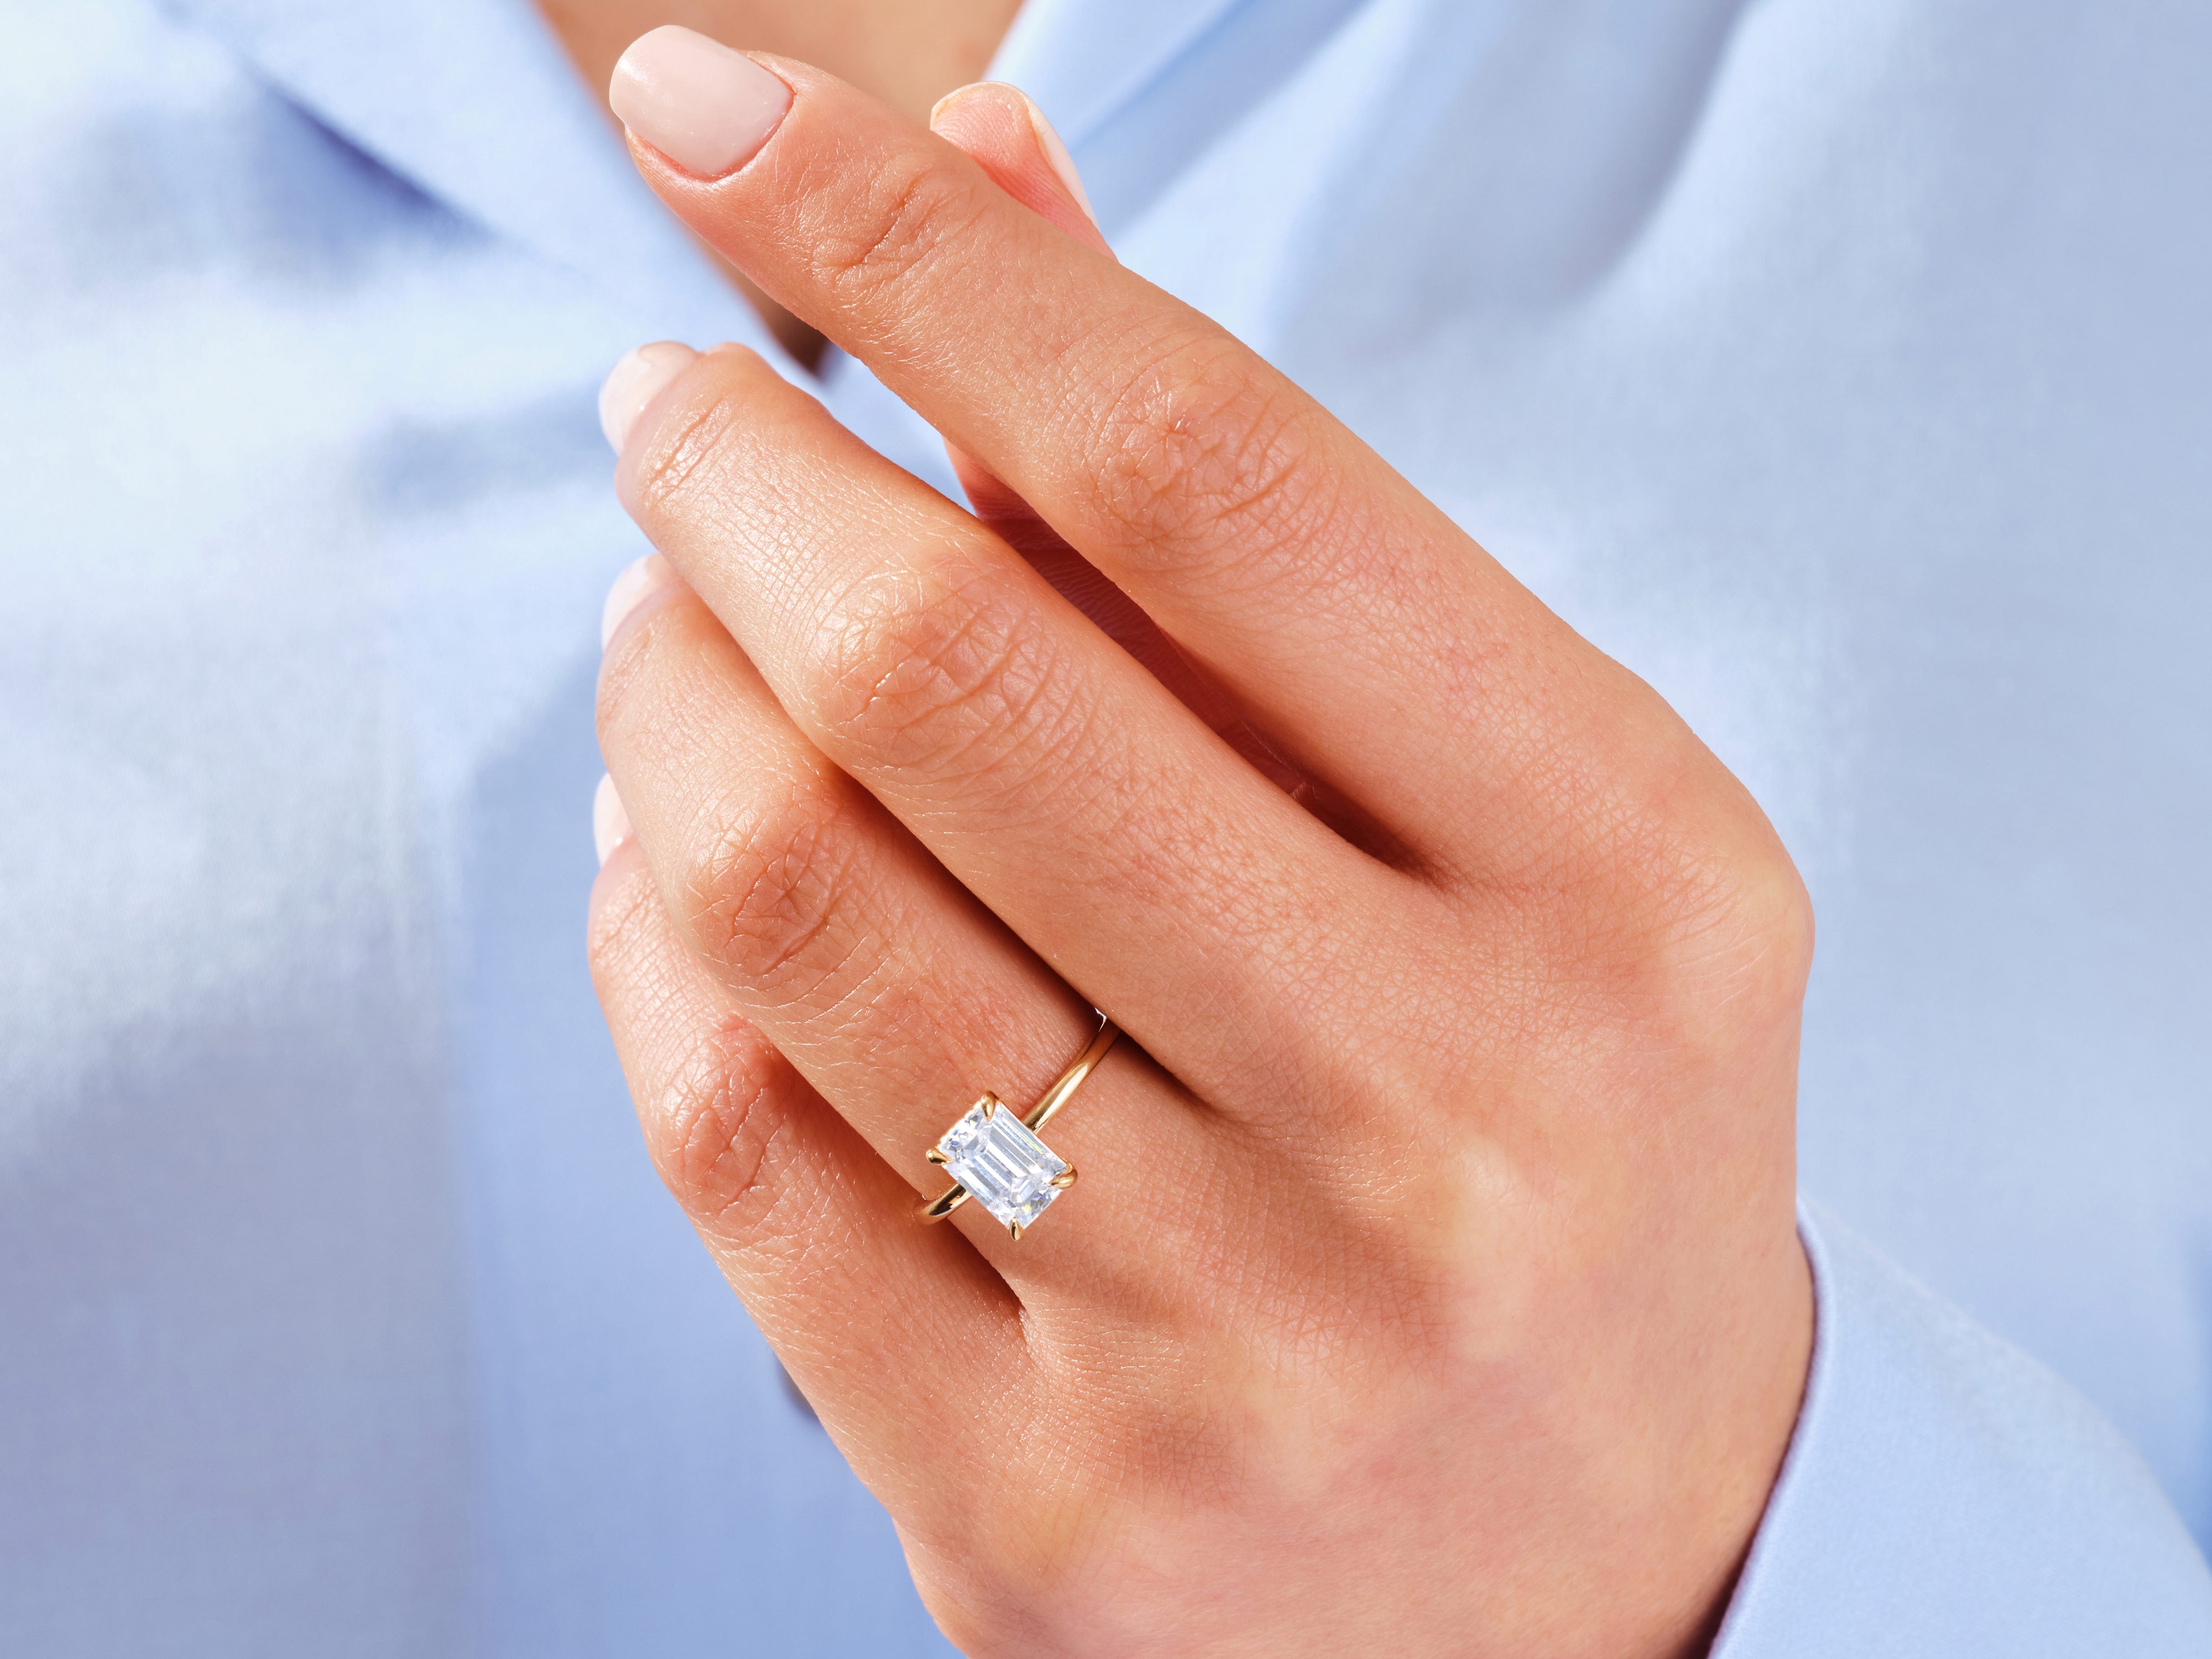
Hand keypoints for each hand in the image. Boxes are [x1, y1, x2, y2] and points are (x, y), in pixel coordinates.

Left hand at [587, 29, 1811, 1657]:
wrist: (1616, 1559)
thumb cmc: (1552, 1120)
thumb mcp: (1507, 806)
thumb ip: (1244, 501)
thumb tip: (985, 166)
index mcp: (1621, 883)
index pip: (1204, 476)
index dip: (920, 257)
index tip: (719, 110)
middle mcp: (1451, 1113)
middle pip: (956, 674)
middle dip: (734, 469)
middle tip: (670, 400)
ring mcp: (1242, 1340)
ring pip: (796, 903)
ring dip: (659, 696)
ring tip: (663, 618)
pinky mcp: (1044, 1507)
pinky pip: (731, 1142)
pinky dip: (644, 942)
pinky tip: (666, 860)